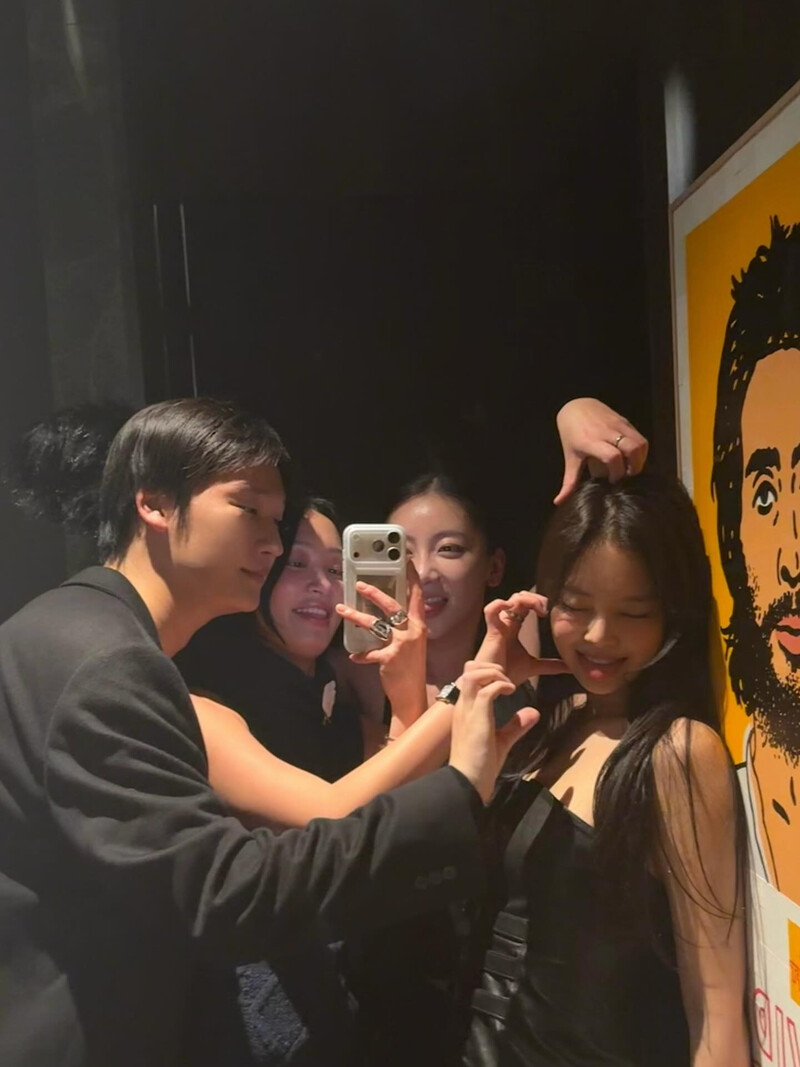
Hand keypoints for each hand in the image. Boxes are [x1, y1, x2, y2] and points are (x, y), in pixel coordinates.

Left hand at [335, 561, 426, 728]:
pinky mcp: (389, 657)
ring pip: (375, 624)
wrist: (411, 694)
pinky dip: (360, 655)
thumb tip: (384, 614)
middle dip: (375, 593)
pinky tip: (354, 656)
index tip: (405, 561)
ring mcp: (402, 644)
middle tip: (359, 584)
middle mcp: (412, 631)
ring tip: (341, 608)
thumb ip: (401, 628)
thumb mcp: (411, 643)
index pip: (417, 595)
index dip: (412, 577)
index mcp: (419, 625)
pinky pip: (369, 653)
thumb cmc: (410, 667)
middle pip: (392, 606)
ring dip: (356, 616)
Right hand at [448, 661, 538, 802]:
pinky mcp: (476, 718)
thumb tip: (533, 712)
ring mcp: (468, 711)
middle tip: (506, 677)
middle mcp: (463, 706)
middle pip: (468, 669)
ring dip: (493, 673)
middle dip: (490, 666)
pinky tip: (512, 691)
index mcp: (465, 710)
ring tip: (508, 683)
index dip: (486, 671)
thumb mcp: (501, 741)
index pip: (468, 677)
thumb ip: (515, 725)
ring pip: (473, 674)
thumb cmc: (481, 766)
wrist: (468, 783)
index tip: (504, 681)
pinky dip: (501, 685)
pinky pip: (486, 691)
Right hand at [477, 591, 566, 685]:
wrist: (493, 687)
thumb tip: (570, 667)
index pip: (525, 605)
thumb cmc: (507, 675)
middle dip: (534, 597)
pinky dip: (501, 604)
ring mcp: (499, 626)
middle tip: (545, 609)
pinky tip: (514, 607)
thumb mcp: (534, 667)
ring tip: (537, 608)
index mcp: (514, 628)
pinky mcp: (492, 632)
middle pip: (518, 597)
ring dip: (525, 599)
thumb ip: (551, 665)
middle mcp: (506, 623)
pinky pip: (491, 610)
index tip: (549, 613)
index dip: (537, 602)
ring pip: (509, 600)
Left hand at [554, 398, 647, 503]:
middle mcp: (607, 432)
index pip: (612, 457)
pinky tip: (633, 458)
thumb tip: (559, 502)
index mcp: (591, 442)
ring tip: (631, 468)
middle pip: (631, 449)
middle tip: (625, 476)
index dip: (617, 472)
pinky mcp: (626, 422)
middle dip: (633, 467)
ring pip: (640, 443)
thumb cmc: (572, 435)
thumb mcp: (570, 458)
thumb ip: (569, 482)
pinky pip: (641, 437)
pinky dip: (641, 451)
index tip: (612, 480)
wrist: (576, 407)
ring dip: (640, 459)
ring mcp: (618, 425)